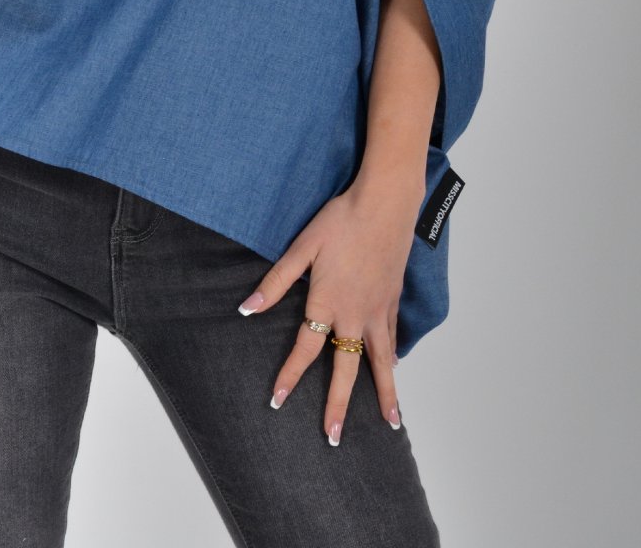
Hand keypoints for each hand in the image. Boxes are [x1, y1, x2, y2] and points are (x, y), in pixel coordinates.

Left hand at [235, 168, 425, 444]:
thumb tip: (247, 309)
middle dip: (337, 405)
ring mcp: (379, 309)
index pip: (305, 349)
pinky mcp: (393, 299)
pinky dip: (393, 359)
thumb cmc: (339, 221)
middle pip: (346, 370)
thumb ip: (276, 283)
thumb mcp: (301, 248)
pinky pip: (393, 338)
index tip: (278, 402)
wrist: (384, 204)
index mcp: (328, 302)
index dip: (290, 376)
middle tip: (332, 437)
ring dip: (383, 394)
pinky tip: (393, 369)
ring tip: (389, 423)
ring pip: (381, 362)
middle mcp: (355, 314)